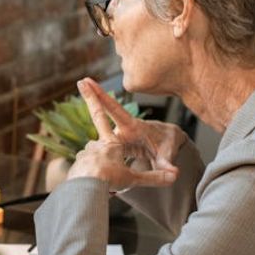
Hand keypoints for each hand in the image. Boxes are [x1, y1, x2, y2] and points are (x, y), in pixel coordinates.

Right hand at [65, 78, 183, 189]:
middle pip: (105, 111)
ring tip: (81, 87)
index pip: (115, 110)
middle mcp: (123, 127)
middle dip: (94, 96)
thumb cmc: (167, 144)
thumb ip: (166, 163)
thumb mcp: (166, 155)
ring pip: (102, 124)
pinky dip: (96, 130)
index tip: (92, 85)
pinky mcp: (118, 141)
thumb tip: (173, 173)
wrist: (169, 139)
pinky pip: (105, 137)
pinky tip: (87, 124)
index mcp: (132, 126)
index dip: (103, 98)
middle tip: (81, 81)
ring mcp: (120, 134)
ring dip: (92, 107)